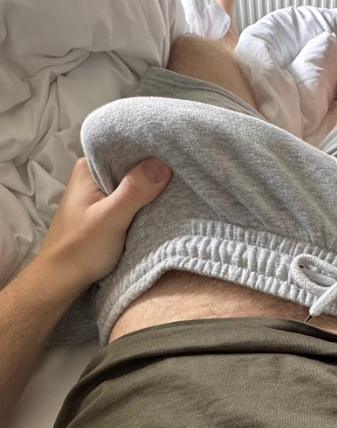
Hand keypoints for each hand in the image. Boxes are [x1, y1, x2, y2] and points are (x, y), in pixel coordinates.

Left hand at [37, 157, 171, 294]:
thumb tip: (163, 164)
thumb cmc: (80, 249)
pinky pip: (131, 199)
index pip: (126, 147)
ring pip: (133, 183)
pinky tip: (161, 204)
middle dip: (155, 170)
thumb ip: (134, 191)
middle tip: (184, 172)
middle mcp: (93, 175)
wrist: (61, 280)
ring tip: (179, 186)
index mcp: (89, 168)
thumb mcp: (110, 218)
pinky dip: (145, 202)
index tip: (178, 154)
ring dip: (152, 188)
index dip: (152, 149)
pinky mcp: (107, 210)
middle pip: (132, 164)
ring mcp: (100, 193)